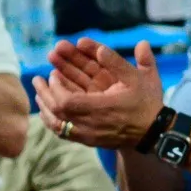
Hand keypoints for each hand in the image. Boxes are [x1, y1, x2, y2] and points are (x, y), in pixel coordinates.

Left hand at [31, 39, 163, 148]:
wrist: (153, 132)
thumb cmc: (147, 102)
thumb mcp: (143, 78)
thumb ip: (121, 62)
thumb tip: (100, 49)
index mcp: (103, 107)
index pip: (68, 101)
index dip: (57, 87)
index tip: (53, 74)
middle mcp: (92, 123)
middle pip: (58, 111)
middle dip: (46, 92)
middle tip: (38, 78)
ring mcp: (88, 134)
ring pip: (57, 123)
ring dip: (45, 105)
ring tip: (38, 91)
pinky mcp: (87, 140)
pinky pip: (61, 133)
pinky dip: (50, 120)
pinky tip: (44, 110)